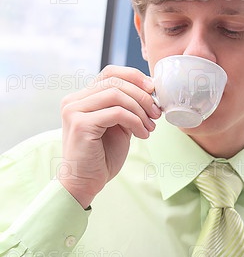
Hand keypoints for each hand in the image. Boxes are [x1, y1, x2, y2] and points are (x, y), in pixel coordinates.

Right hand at [59, 65, 160, 207]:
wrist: (85, 183)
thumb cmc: (101, 157)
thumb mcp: (118, 126)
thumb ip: (126, 108)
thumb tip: (150, 92)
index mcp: (81, 98)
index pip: (110, 73)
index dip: (134, 76)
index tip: (153, 90)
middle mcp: (74, 101)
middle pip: (115, 82)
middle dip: (142, 96)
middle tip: (157, 113)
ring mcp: (74, 111)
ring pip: (117, 95)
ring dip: (140, 110)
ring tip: (150, 127)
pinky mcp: (81, 124)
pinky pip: (117, 113)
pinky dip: (135, 122)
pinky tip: (142, 135)